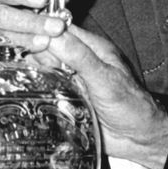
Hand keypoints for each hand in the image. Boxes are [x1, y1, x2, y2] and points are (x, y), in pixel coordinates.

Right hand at [39, 23, 167, 168]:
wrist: (138, 139)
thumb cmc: (131, 106)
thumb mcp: (105, 79)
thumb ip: (80, 57)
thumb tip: (53, 35)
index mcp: (92, 48)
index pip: (60, 29)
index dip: (43, 31)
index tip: (29, 40)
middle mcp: (79, 61)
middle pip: (47, 48)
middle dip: (35, 53)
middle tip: (36, 68)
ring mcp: (70, 80)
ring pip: (43, 68)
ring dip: (33, 72)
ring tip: (32, 81)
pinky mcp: (65, 98)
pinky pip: (45, 89)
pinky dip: (36, 89)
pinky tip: (30, 93)